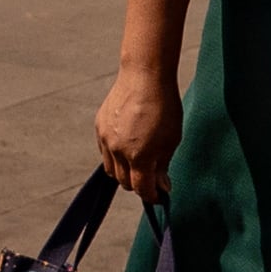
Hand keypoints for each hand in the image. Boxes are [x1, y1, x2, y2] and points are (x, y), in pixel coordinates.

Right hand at [94, 66, 180, 199]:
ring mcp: (106, 138)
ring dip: (123, 171)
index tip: (159, 195)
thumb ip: (163, 166)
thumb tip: (161, 186)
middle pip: (124, 181)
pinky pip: (104, 151)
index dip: (152, 196)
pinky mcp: (99, 126)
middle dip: (138, 183)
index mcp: (139, 156)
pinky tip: (127, 144)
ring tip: (137, 161)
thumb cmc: (164, 106)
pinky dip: (114, 154)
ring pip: (110, 168)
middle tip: (151, 177)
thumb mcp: (171, 139)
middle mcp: (118, 150)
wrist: (145, 76)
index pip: (141, 189)